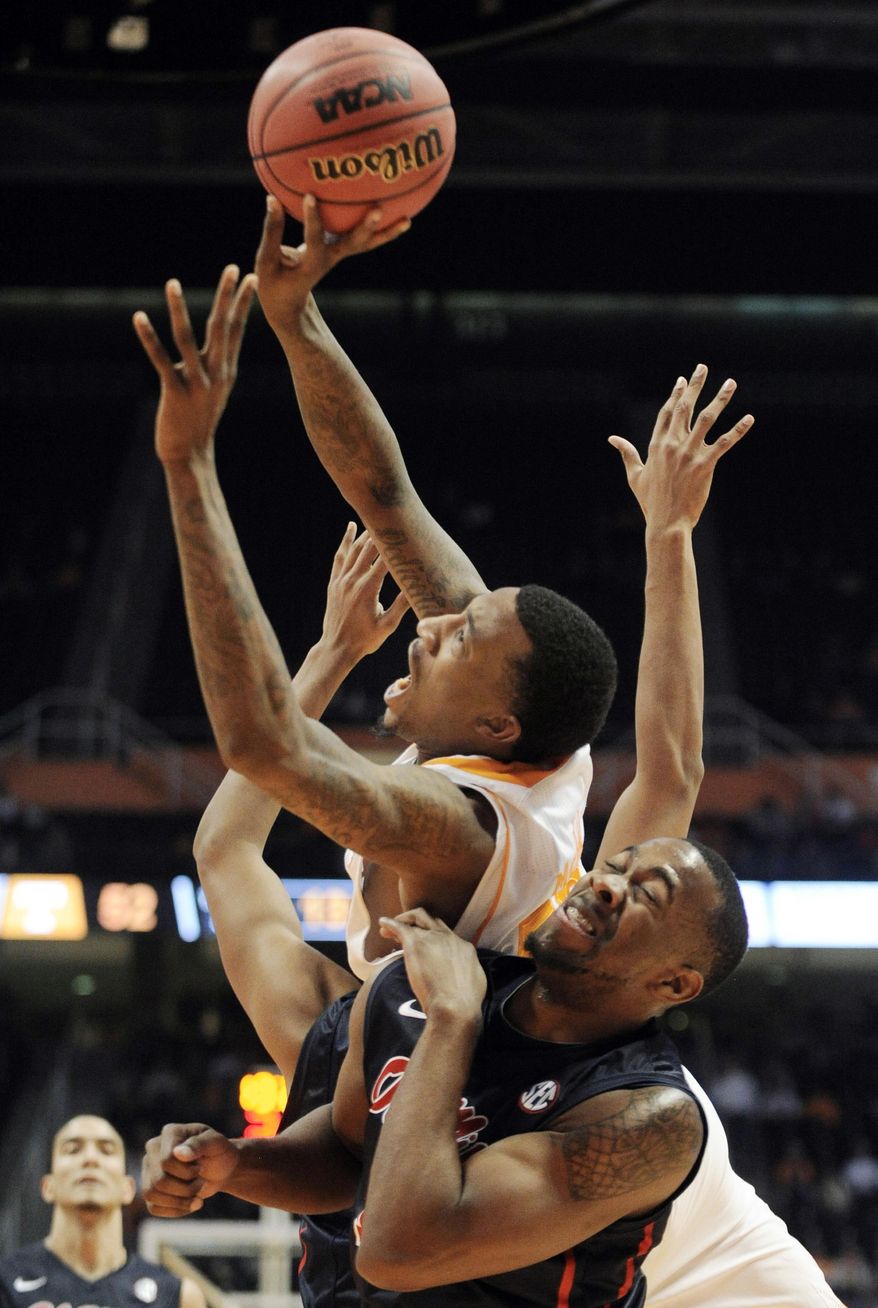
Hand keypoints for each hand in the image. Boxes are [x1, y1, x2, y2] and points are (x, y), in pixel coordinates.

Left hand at [133, 265, 255, 464]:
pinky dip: (149, 338)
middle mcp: (216, 373)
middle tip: (232, 268)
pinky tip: (138, 318)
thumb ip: (214, 363)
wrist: (191, 454)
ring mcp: (197, 382)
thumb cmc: (199, 421)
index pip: (238, 330)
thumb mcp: (214, 389)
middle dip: (227, 297)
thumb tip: (210, 341)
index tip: (252, 278)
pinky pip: (161, 360)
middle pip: (222, 328)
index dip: (243, 303)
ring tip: (172, 283)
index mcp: (226, 370)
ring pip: (187, 339)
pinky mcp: (175, 392)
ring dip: (179, 310)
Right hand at [142, 1122, 238, 1217]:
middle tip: (201, 1182)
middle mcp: (154, 1149)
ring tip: (197, 1195)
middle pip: (159, 1180)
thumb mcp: (216, 1144)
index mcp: (170, 1133)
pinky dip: (175, 1210)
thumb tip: (178, 1153)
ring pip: (151, 1195)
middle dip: (185, 1189)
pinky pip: (153, 1207)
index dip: (186, 1172)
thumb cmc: (219, 1152)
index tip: (201, 1167)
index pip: (166, 1161)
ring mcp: (149, 1169)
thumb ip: (199, 1145)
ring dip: (179, 1201)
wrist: (220, 1168)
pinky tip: (190, 1204)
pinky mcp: (150, 1188)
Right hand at [255, 194, 409, 337]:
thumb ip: (271, 231)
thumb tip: (272, 198)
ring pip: (366, 244)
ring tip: (408, 221)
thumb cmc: (274, 286)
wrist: (290, 307)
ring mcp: (338, 257)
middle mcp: (330, 260)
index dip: (312, 219)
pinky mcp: (340, 252)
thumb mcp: (266, 263)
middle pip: (354, 245)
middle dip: (366, 228)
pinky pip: (362, 240)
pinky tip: (389, 211)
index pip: (313, 240)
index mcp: (311, 265)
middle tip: (379, 209)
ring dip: (386, 233)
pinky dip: (376, 229)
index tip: (309, 196)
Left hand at [321, 523, 409, 661]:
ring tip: (378, 518)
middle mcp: (352, 581)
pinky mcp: (334, 583)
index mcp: (367, 590)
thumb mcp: (387, 626)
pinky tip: (351, 527)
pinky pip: (340, 557)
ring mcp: (341, 580)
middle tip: (395, 517)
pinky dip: (345, 541)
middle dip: (382, 533)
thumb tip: (417, 588)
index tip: (408, 532)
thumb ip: (401, 606)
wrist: (336, 648)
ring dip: (366, 533)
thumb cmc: (365, 640)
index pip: (384, 560)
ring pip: (354, 550)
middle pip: (368, 549)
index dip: (396, 545)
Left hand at [379, 908, 485, 1021]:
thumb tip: (462, 976)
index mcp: (463, 947)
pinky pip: (400, 927)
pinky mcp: (416, 943)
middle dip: (418, 923)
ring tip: (389, 929)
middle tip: (405, 931)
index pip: (445, 935)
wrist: (455, 1006)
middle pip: (432, 921)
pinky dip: (390, 923)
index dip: (432, 937)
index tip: (423, 945)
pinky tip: (383, 923)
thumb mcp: (475, 983)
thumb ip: (467, 973)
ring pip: (416, 920)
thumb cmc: (464, 1004)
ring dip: (403, 921)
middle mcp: (448, 938)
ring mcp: (432, 939)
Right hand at [609, 364, 753, 530]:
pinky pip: (724, 442)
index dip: (675, 394)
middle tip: (702, 367)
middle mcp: (672, 445)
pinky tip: (750, 418)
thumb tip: (612, 438)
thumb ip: (627, 454)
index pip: (667, 412)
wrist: (666, 523)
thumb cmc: (650, 503)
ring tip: (731, 383)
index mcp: (656, 446)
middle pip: (684, 407)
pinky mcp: (705, 464)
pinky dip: (738, 430)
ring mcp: (688, 453)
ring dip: (720, 399)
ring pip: (707, 418)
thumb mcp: (635, 476)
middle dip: (694, 385)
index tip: (683, 379)